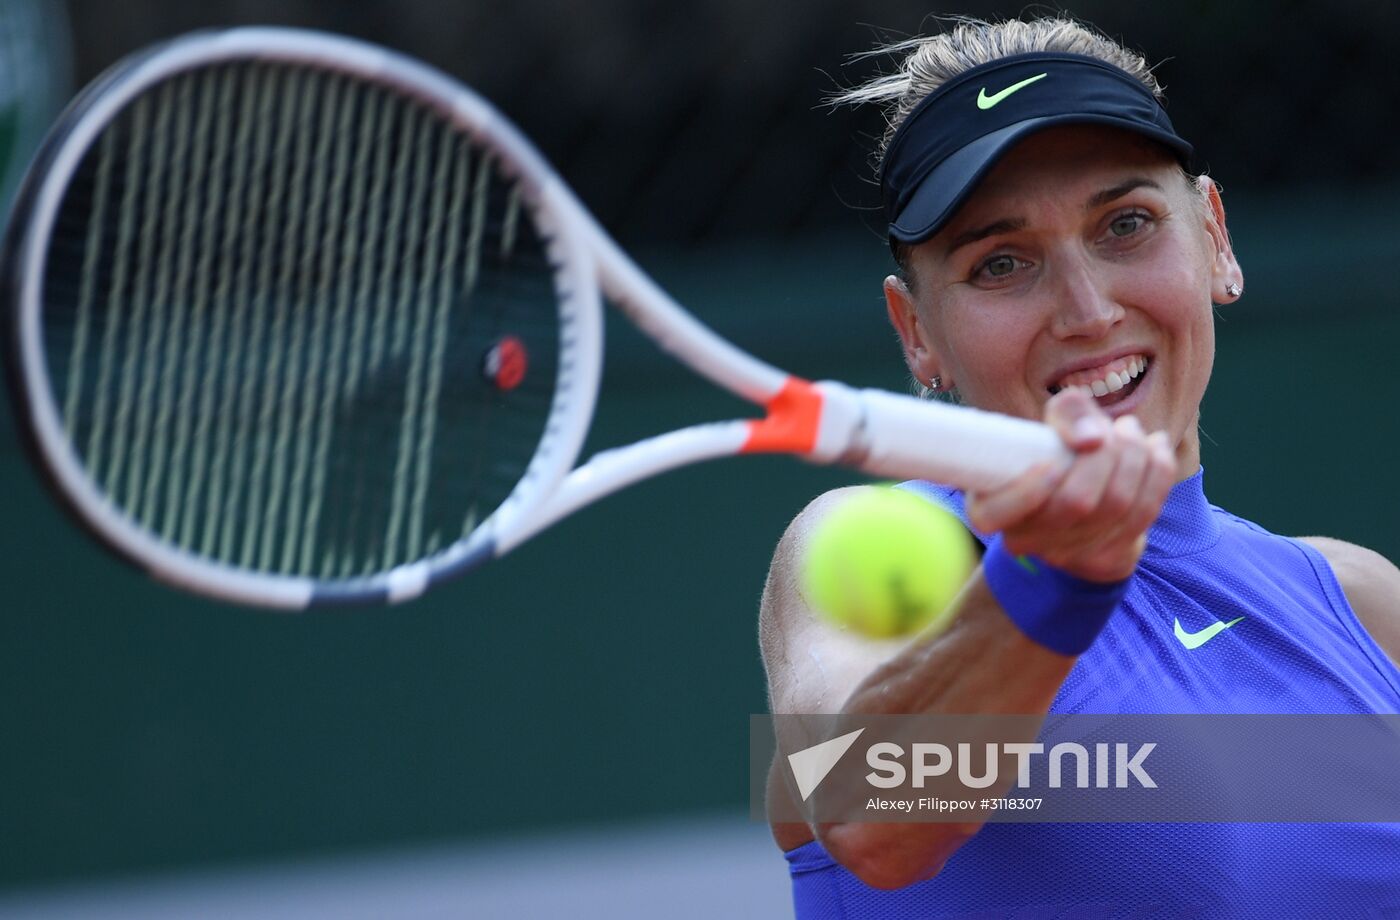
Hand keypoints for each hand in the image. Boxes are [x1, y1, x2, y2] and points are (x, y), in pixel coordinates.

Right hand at [964, 388, 1176, 582]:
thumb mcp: (1052, 423)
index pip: (996, 514)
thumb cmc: (1058, 451)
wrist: (1086, 496)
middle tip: (1114, 427)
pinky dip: (1158, 471)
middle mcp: (1026, 539)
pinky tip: (1156, 447)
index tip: (1053, 460)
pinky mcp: (1108, 557)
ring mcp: (1069, 555)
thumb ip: (1068, 412)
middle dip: (1107, 455)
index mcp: (990, 509)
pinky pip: (1146, 512)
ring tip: (1131, 430)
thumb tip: (1092, 439)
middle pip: (1076, 502)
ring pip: (1117, 505)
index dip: (1029, 489)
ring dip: (1135, 457)